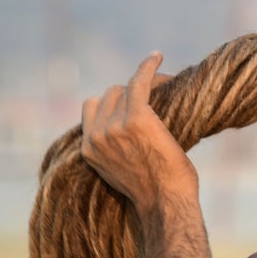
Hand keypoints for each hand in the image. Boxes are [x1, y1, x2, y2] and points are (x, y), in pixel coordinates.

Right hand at [81, 51, 195, 213]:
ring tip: (165, 84)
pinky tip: (157, 56)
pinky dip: (147, 67)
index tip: (132, 99)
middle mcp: (97, 136)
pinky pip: (139, 82)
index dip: (113, 101)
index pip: (93, 108)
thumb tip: (126, 131)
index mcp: (89, 150)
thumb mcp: (123, 171)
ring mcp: (114, 126)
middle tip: (156, 93)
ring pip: (125, 89)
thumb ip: (115, 150)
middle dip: (130, 91)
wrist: (167, 201)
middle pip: (109, 95)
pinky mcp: (137, 118)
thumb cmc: (156, 190)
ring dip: (145, 84)